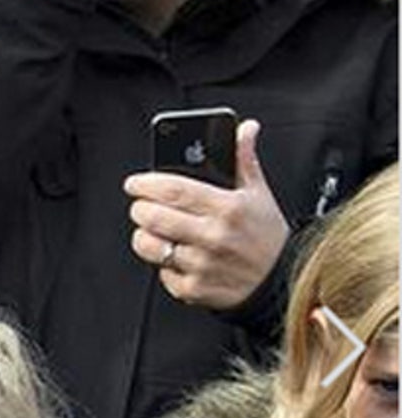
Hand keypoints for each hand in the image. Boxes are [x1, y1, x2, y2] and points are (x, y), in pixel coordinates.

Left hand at [125, 119, 288, 309]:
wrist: (281, 281)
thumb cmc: (267, 236)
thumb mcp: (259, 194)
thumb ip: (244, 159)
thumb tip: (245, 129)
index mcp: (229, 209)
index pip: (174, 190)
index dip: (146, 184)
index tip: (135, 183)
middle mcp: (215, 237)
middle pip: (154, 217)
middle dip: (140, 208)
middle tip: (142, 206)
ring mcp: (203, 265)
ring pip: (150, 245)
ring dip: (144, 236)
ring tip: (156, 230)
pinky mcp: (195, 289)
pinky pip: (161, 273)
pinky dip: (163, 264)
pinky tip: (177, 255)